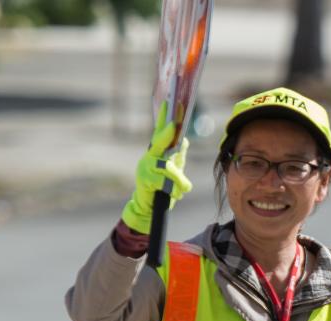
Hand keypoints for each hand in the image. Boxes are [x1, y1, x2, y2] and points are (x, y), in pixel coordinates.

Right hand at [121, 102, 192, 233]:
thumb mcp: (174, 170)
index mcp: (156, 154)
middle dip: (166, 133)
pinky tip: (177, 196)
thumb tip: (185, 139)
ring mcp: (145, 168)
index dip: (164, 119)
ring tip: (184, 190)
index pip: (160, 133)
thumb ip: (178, 155)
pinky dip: (175, 190)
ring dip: (179, 180)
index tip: (170, 103)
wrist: (150, 207)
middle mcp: (149, 158)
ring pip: (167, 168)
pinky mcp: (145, 181)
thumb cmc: (162, 187)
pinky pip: (165, 182)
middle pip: (159, 142)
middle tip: (173, 124)